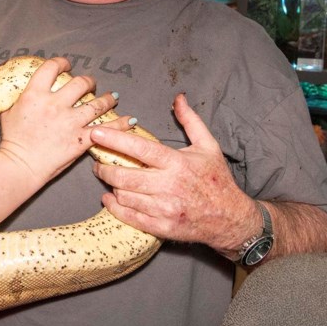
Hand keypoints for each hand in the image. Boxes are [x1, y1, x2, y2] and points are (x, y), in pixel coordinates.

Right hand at [0, 57, 118, 184]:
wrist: (20, 165)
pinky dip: (120, 124)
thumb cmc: (12, 140)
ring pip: (96, 104)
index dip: (62, 63)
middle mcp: (55, 104)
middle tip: (90, 84)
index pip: (51, 68)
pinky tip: (129, 120)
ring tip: (112, 97)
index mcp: (35, 94)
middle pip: (79, 83)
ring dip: (107, 99)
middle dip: (88, 81)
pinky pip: (105, 129)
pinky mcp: (80, 139)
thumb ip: (20, 98)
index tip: (66, 66)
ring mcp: (70, 122)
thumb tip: (23, 90)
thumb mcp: (9, 112)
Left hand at [90, 93, 256, 253]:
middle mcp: (168, 186)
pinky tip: (110, 199)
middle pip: (124, 176)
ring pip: (124, 196)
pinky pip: (129, 216)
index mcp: (177, 163)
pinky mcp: (161, 227)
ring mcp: (164, 209)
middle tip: (97, 161)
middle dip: (104, 168)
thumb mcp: (208, 146)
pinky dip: (115, 207)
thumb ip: (190, 121)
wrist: (231, 218)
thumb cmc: (218, 180)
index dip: (114, 140)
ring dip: (110, 186)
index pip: (139, 149)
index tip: (96, 133)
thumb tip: (178, 98)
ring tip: (107, 178)